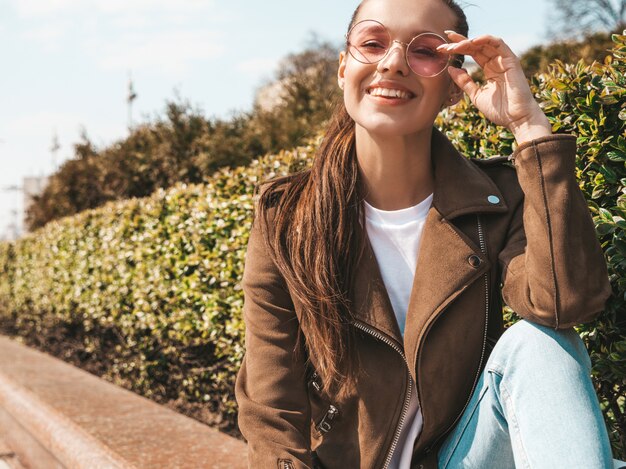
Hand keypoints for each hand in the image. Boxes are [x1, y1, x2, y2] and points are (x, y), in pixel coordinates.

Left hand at [437, 32, 551, 143]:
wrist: (516, 119)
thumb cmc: (499, 110)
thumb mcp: (475, 95)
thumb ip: (464, 82)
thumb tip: (450, 68)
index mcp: (489, 69)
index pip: (472, 54)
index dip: (457, 48)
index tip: (441, 49)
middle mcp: (496, 62)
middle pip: (475, 47)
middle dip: (458, 44)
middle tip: (442, 46)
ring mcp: (504, 60)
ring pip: (484, 43)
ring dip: (468, 42)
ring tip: (454, 46)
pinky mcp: (511, 60)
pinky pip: (498, 43)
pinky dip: (485, 40)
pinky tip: (472, 42)